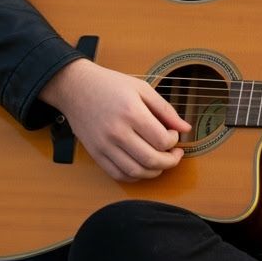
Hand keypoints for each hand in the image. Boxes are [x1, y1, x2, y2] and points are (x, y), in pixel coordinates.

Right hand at [39, 58, 191, 181]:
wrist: (75, 87)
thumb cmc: (110, 85)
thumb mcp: (142, 88)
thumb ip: (166, 110)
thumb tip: (186, 128)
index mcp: (131, 112)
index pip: (161, 140)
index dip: (174, 141)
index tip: (173, 135)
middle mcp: (117, 132)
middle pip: (151, 159)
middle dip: (170, 162)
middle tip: (175, 154)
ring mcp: (104, 145)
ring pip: (136, 171)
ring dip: (154, 171)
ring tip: (161, 161)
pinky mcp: (95, 153)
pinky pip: (118, 175)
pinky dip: (135, 176)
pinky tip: (142, 166)